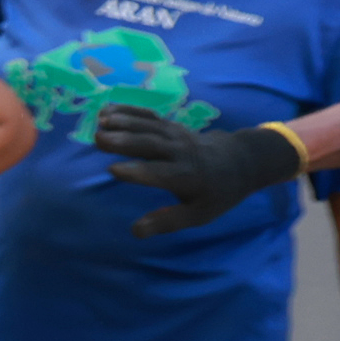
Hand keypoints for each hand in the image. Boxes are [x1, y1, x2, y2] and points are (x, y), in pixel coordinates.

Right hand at [96, 106, 302, 235]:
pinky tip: (107, 110)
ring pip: (149, 127)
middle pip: (152, 145)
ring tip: (100, 121)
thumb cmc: (215, 193)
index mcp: (188, 177)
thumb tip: (135, 231)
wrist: (240, 161)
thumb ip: (167, 222)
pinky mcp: (171, 126)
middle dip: (126, 141)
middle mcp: (182, 153)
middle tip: (99, 139)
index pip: (162, 174)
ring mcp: (177, 136)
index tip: (113, 170)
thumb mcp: (198, 215)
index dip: (139, 172)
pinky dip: (129, 111)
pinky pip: (149, 116)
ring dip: (124, 122)